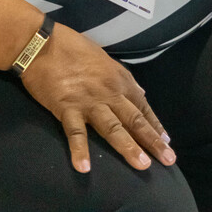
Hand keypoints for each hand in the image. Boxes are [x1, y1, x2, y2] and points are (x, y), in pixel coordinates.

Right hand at [22, 22, 176, 174]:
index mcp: (118, 79)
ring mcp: (89, 101)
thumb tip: (140, 92)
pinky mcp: (67, 108)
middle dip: (152, 141)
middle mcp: (109, 92)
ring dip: (128, 147)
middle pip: (134, 120)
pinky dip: (80, 150)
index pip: (141, 106)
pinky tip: (84, 168)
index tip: (166, 141)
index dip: (155, 125)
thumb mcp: (104, 58)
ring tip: (142, 165)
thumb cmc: (73, 47)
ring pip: (113, 128)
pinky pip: (75, 132)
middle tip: (168, 160)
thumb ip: (122, 78)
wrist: (42, 43)